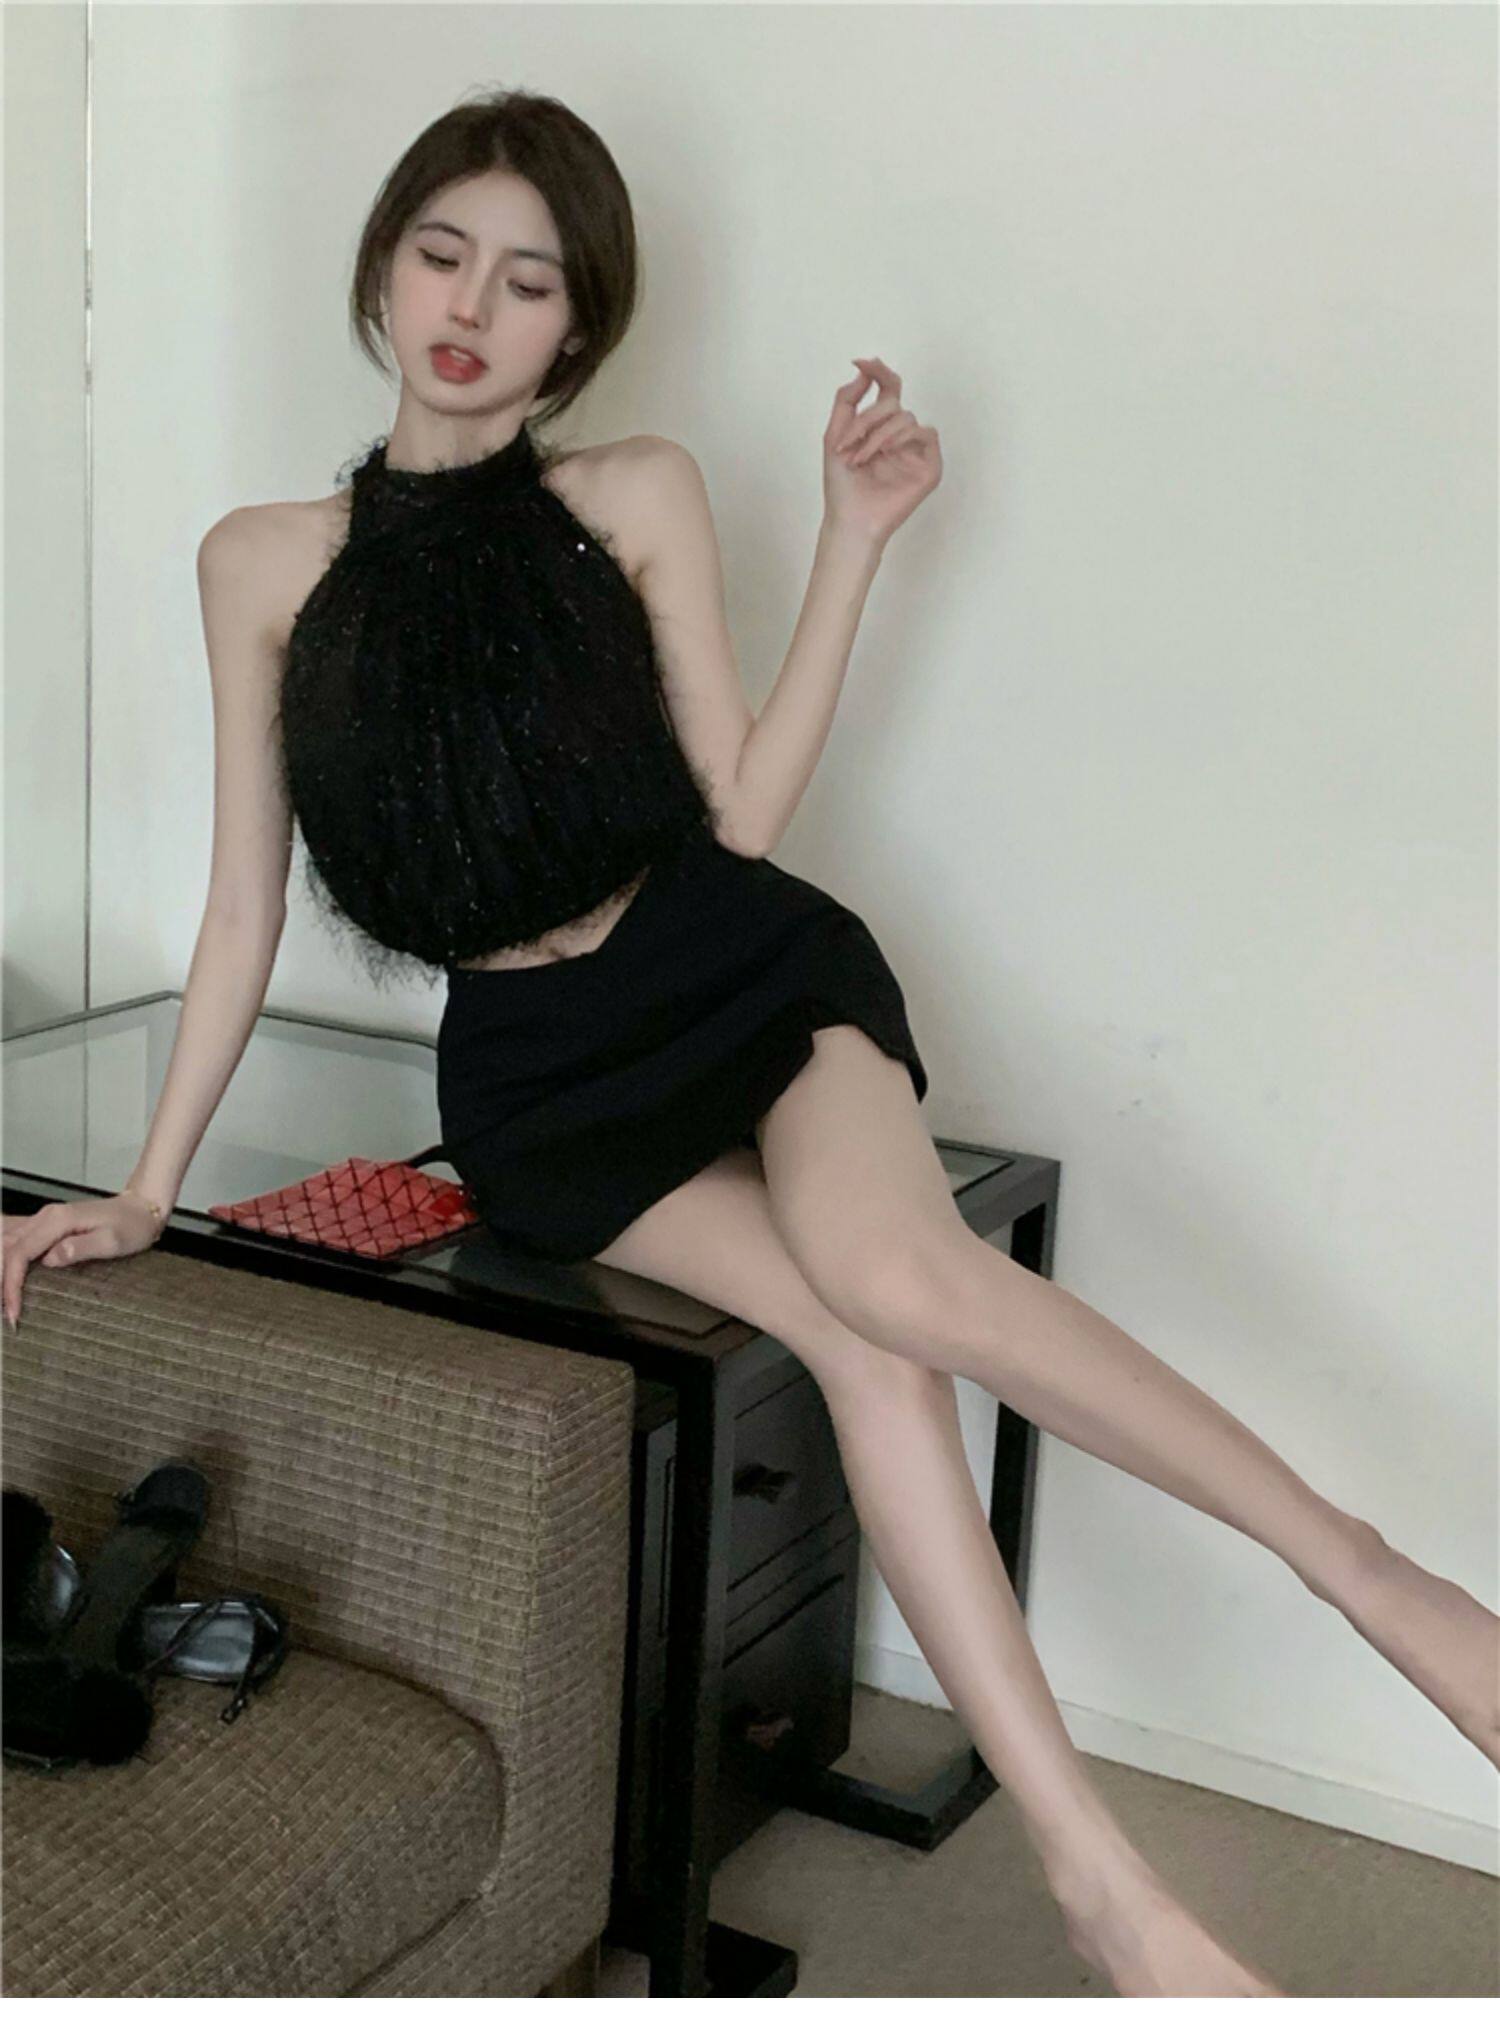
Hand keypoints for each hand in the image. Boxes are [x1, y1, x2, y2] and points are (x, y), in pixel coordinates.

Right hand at [2, 1191, 165, 1328]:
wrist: (141, 1209)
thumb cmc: (132, 1225)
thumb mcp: (113, 1240)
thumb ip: (81, 1248)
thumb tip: (51, 1259)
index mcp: (58, 1220)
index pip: (20, 1253)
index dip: (11, 1284)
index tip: (14, 1311)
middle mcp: (46, 1216)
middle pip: (6, 1248)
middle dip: (2, 1281)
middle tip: (6, 1311)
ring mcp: (45, 1219)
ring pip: (5, 1241)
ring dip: (1, 1269)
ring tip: (4, 1298)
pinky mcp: (48, 1225)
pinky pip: (16, 1239)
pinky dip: (6, 1257)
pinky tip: (5, 1272)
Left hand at [823, 356, 941, 547]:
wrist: (849, 519)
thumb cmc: (842, 485)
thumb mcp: (834, 435)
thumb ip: (847, 399)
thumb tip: (864, 370)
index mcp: (880, 427)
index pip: (888, 389)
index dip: (879, 373)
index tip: (862, 362)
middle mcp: (900, 436)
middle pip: (892, 403)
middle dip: (866, 419)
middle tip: (847, 443)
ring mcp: (916, 451)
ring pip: (906, 418)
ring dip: (879, 434)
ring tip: (861, 457)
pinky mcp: (930, 466)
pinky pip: (927, 433)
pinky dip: (903, 438)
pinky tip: (886, 452)